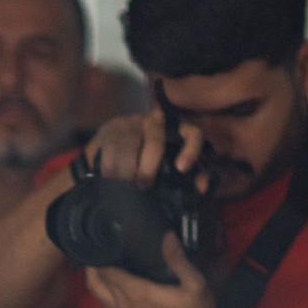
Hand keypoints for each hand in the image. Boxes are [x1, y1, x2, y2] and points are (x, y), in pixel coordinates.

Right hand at [84, 107, 207, 188]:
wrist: (106, 152)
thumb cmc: (141, 164)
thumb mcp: (164, 168)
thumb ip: (185, 177)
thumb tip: (202, 186)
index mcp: (174, 130)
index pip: (191, 133)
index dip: (190, 149)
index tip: (181, 168)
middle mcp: (154, 121)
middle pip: (154, 142)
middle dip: (148, 169)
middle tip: (144, 186)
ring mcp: (131, 123)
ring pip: (129, 147)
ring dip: (126, 171)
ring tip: (124, 184)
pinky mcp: (109, 129)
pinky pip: (110, 150)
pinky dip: (110, 168)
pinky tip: (109, 177)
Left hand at [86, 234, 230, 307]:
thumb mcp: (195, 284)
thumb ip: (179, 260)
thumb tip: (167, 236)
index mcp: (138, 294)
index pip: (107, 272)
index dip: (101, 255)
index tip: (103, 239)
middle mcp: (125, 305)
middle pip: (97, 282)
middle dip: (93, 264)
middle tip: (98, 245)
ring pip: (97, 295)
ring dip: (94, 278)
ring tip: (100, 260)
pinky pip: (105, 303)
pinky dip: (101, 290)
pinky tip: (110, 280)